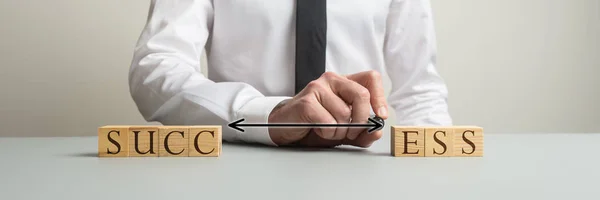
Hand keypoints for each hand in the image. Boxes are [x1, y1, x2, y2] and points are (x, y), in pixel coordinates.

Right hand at [268, 71, 387, 147]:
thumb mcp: (345, 130)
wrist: (286, 128)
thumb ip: (363, 132)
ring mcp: (317, 88)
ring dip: (340, 131)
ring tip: (329, 131)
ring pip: (345, 114)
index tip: (380, 116)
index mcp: (344, 82)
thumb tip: (377, 132)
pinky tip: (319, 129)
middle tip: (353, 133)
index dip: (380, 97)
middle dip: (361, 121)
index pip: (371, 78)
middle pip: (361, 95)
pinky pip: (329, 122)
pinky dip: (327, 133)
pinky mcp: (306, 102)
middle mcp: (332, 80)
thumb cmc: (315, 125)